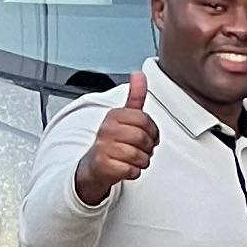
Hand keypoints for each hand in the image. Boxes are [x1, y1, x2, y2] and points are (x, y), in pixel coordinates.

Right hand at [75, 70, 157, 204]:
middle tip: (140, 149)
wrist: (94, 166)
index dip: (152, 131)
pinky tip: (125, 167)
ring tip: (132, 159)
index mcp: (114, 115)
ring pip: (140, 156)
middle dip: (147, 148)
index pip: (145, 121)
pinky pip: (132, 170)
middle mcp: (107, 130)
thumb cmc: (113, 141)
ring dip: (141, 161)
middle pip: (143, 139)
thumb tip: (138, 74)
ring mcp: (104, 147)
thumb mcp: (124, 116)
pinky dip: (134, 172)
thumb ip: (135, 96)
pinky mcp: (104, 165)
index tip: (148, 135)